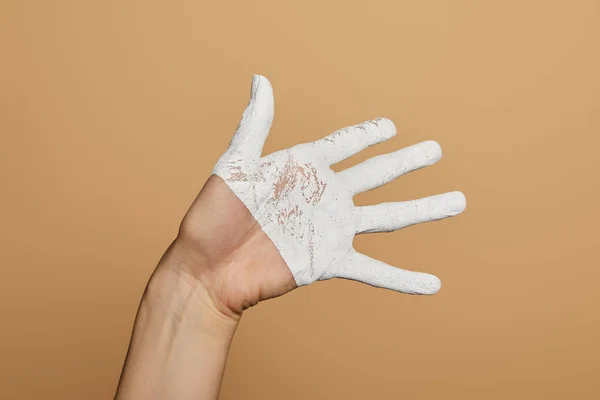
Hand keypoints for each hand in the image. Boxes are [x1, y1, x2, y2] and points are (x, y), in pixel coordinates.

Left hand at [173, 75, 465, 318]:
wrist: (206, 267)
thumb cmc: (212, 215)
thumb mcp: (235, 164)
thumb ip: (255, 124)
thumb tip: (261, 79)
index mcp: (302, 167)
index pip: (345, 144)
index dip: (368, 134)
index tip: (392, 126)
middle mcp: (323, 195)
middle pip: (378, 174)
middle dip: (407, 161)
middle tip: (436, 150)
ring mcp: (330, 229)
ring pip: (388, 217)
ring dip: (424, 209)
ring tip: (457, 202)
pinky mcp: (328, 261)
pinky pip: (375, 269)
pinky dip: (404, 279)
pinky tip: (432, 284)